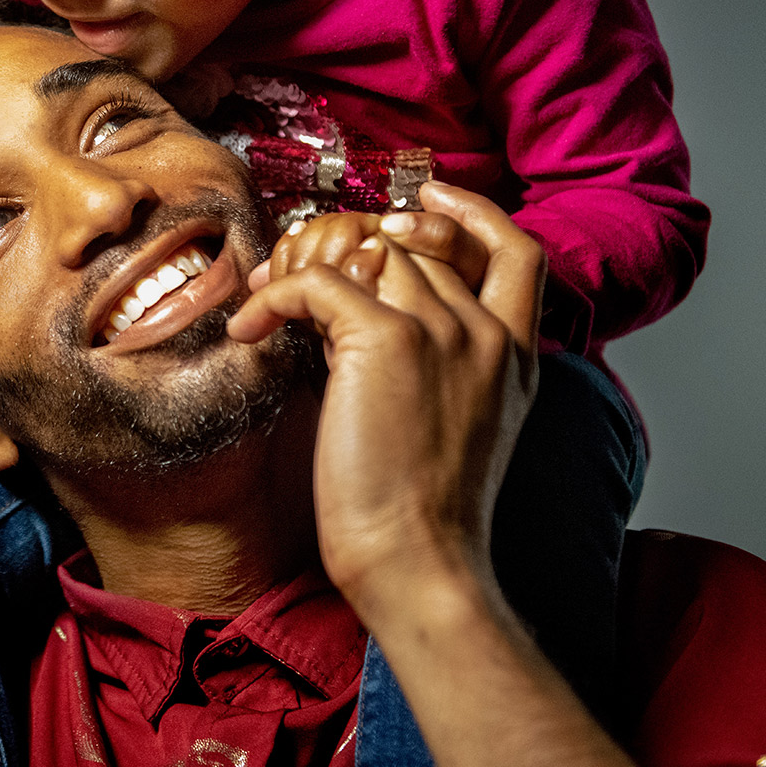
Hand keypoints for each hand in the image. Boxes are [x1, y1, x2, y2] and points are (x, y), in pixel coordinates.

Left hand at [228, 182, 542, 606]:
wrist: (418, 564)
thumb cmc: (418, 513)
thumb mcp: (452, 424)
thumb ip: (432, 362)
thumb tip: (358, 311)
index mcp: (514, 356)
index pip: (515, 250)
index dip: (470, 213)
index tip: (421, 201)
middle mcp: (486, 333)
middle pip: (417, 244)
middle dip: (350, 247)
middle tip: (293, 272)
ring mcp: (442, 331)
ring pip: (368, 252)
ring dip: (305, 265)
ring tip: (268, 302)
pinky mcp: (387, 340)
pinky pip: (317, 280)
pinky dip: (273, 295)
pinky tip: (250, 327)